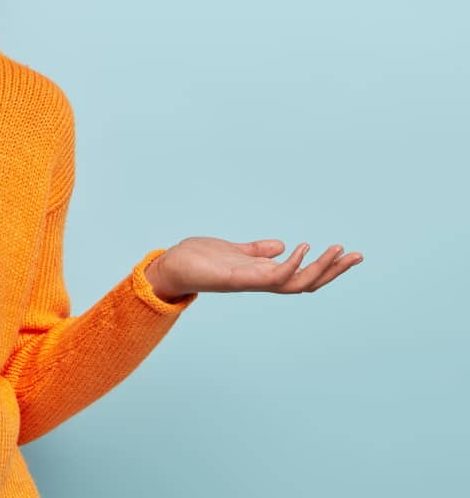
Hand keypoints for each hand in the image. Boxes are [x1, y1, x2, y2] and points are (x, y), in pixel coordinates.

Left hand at [146, 237, 362, 300]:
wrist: (170, 266)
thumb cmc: (198, 260)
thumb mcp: (233, 251)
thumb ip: (256, 251)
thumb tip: (279, 246)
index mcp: (262, 274)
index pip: (302, 275)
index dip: (326, 267)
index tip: (347, 253)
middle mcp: (261, 281)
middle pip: (308, 282)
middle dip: (334, 270)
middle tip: (358, 255)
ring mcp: (252, 281)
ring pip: (296, 282)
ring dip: (321, 267)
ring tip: (339, 250)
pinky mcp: (239, 278)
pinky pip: (272, 276)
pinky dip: (291, 264)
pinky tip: (303, 247)